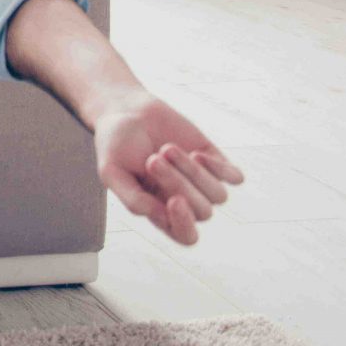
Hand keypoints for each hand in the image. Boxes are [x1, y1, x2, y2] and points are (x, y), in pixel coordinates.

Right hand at [92, 89, 244, 244]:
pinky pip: (234, 177)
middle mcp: (185, 200)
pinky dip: (218, 168)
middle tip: (153, 159)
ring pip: (218, 195)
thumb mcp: (111, 172)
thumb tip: (162, 217)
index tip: (173, 200)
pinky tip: (196, 153)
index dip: (185, 224)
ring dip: (192, 172)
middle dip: (178, 183)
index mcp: (161, 211)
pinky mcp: (214, 161)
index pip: (186, 236)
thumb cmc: (116, 143)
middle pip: (202, 211)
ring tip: (167, 148)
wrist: (127, 109)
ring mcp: (202, 182)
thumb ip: (132, 199)